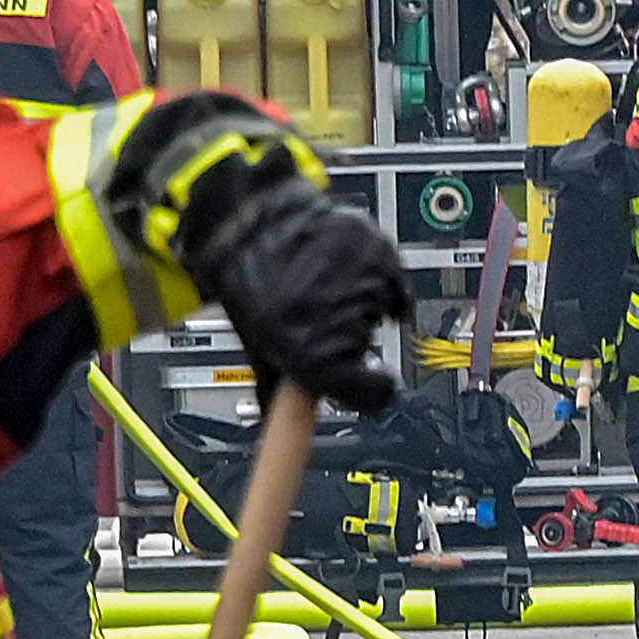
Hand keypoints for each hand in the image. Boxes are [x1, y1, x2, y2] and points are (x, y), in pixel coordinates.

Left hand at [209, 186, 409, 417]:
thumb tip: (290, 418)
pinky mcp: (377, 250)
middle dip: (351, 340)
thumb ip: (281, 388)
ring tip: (328, 288)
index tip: (371, 388)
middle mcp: (343, 323)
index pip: (370, 395)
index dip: (369, 392)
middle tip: (321, 321)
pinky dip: (380, 278)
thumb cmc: (245, 278)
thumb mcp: (257, 343)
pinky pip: (394, 278)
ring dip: (362, 305)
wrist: (244, 219)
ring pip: (381, 311)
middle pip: (370, 348)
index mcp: (313, 357)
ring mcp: (364, 283)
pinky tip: (350, 272)